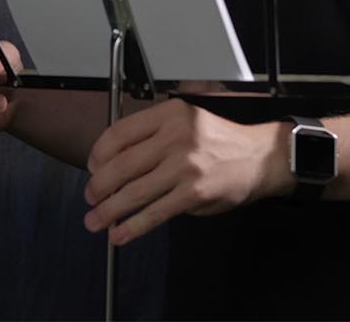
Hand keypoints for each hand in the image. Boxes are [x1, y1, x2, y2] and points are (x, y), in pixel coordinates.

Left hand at [82, 99, 290, 244]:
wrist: (259, 157)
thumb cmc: (219, 141)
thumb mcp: (184, 122)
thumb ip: (152, 137)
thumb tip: (112, 163)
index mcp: (168, 115)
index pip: (119, 133)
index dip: (97, 154)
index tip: (92, 168)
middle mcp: (175, 137)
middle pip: (121, 165)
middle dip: (98, 186)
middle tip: (90, 197)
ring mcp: (184, 167)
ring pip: (134, 192)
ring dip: (108, 210)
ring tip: (95, 221)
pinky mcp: (194, 194)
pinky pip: (155, 213)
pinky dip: (133, 226)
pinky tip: (120, 233)